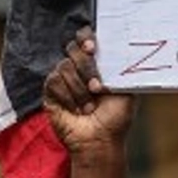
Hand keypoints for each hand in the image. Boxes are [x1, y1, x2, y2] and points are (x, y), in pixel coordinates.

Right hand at [42, 27, 134, 159]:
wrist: (100, 140)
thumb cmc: (116, 118)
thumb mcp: (126, 89)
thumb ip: (122, 67)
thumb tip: (124, 46)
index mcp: (97, 63)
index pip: (85, 37)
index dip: (86, 38)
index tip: (92, 49)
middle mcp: (78, 68)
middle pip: (73, 49)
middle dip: (87, 68)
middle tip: (97, 88)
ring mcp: (63, 79)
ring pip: (64, 67)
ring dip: (79, 90)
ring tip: (89, 107)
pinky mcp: (50, 92)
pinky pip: (53, 81)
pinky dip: (67, 97)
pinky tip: (74, 110)